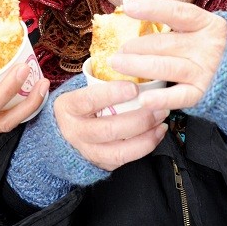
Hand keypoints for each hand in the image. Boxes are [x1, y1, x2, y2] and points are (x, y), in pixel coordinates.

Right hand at [53, 81, 167, 170]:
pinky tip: (157, 133)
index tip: (134, 87)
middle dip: (139, 119)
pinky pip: (124, 160)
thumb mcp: (82, 88)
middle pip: (108, 129)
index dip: (112, 94)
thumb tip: (131, 62)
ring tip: (161, 121)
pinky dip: (145, 147)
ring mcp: (87, 151)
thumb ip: (100, 80)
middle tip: (158, 106)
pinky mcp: (100, 163)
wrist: (65, 131)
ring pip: (118, 150)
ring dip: (146, 136)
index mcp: (68, 107)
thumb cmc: (81, 103)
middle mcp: (75, 131)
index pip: (89, 100)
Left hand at [111, 0, 226, 110]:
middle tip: (118, 49)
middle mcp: (208, 46)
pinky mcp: (203, 94)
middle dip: (136, 45)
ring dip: (137, 66)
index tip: (128, 7)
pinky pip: (178, 96)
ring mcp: (206, 71)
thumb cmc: (215, 51)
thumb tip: (137, 13)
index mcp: (208, 25)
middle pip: (165, 43)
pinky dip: (160, 98)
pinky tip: (143, 98)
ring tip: (117, 64)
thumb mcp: (203, 32)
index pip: (178, 12)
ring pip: (165, 67)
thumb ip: (178, 26)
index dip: (153, 8)